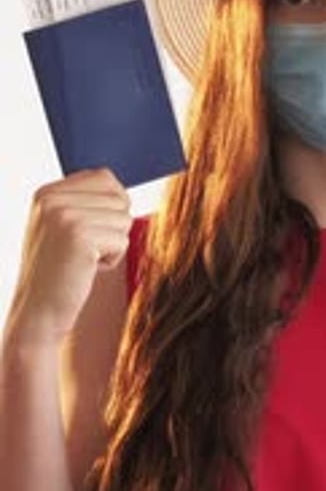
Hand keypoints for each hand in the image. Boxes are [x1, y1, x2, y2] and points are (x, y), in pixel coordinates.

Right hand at [5, 167, 132, 347]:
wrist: (37, 314)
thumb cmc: (57, 272)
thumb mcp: (60, 227)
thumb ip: (83, 202)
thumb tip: (122, 190)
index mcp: (45, 192)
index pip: (104, 176)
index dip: (111, 205)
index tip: (91, 232)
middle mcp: (52, 199)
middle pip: (118, 197)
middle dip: (113, 227)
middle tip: (85, 250)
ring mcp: (64, 215)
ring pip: (124, 219)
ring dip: (112, 245)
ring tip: (83, 260)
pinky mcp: (80, 236)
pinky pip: (123, 240)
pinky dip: (112, 260)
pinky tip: (86, 270)